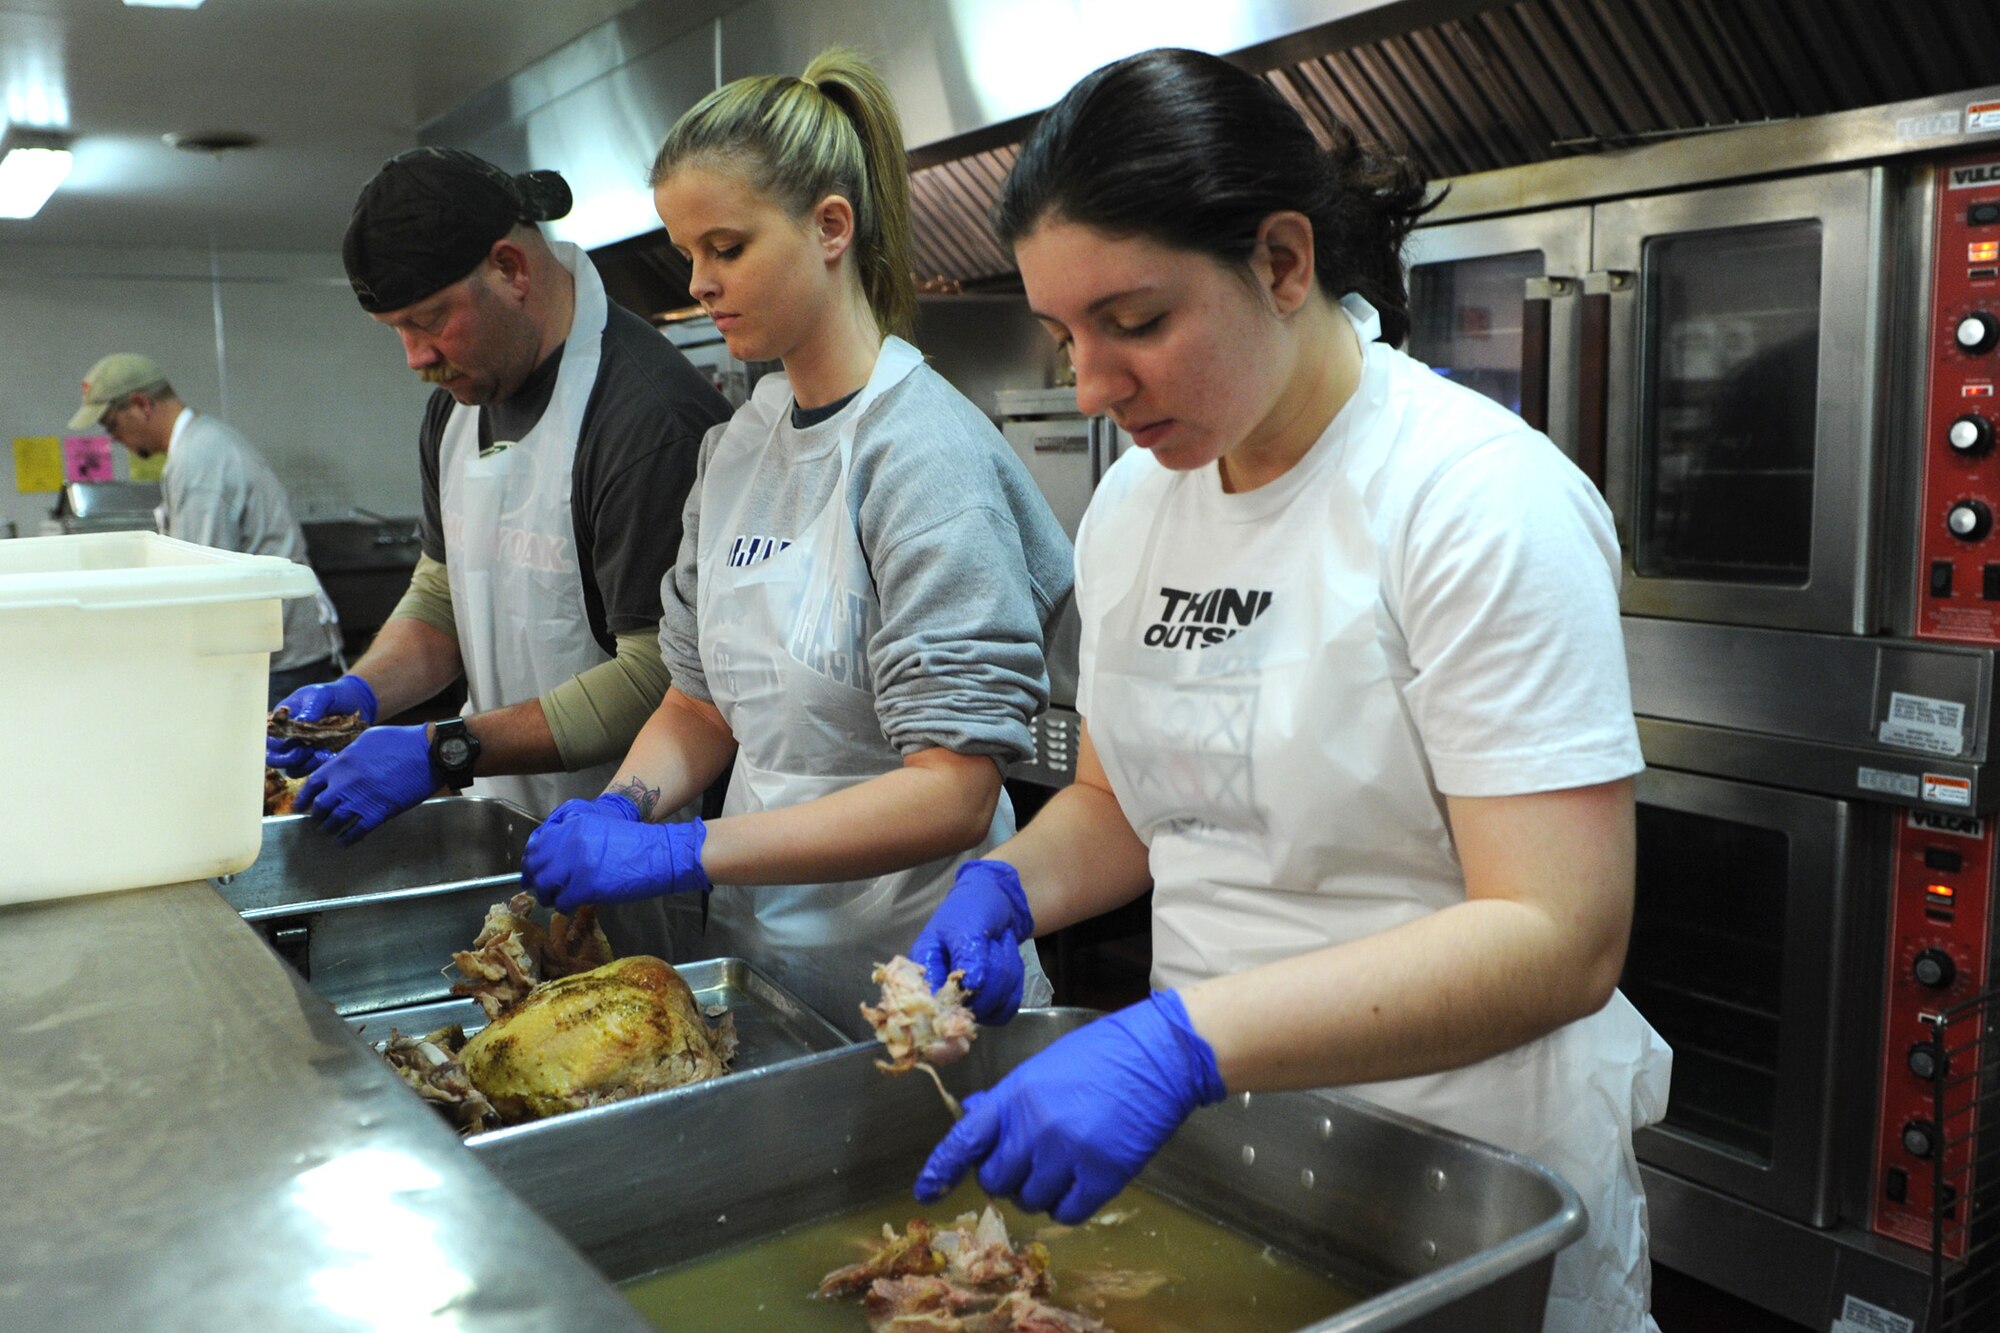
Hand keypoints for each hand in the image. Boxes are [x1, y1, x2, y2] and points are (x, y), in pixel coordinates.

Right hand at [267, 674, 378, 773]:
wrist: (354, 701)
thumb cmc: (332, 695)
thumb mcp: (321, 695)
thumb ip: (312, 707)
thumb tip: (303, 720)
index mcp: (282, 721)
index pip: (269, 737)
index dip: (277, 743)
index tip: (296, 739)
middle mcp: (287, 737)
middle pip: (273, 758)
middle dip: (287, 759)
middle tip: (305, 750)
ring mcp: (300, 749)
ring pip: (290, 767)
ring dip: (302, 764)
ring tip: (320, 753)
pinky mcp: (314, 758)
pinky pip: (307, 770)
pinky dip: (314, 767)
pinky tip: (327, 756)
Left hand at [295, 723, 435, 844]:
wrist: (427, 753)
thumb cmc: (400, 741)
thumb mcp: (367, 739)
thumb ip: (349, 755)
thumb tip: (341, 765)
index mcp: (340, 764)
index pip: (312, 785)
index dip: (304, 798)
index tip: (300, 806)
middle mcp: (345, 784)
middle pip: (321, 807)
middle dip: (317, 816)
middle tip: (317, 820)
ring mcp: (360, 801)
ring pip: (335, 822)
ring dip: (329, 829)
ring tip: (328, 832)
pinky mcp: (378, 814)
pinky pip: (356, 832)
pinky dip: (348, 839)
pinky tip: (344, 842)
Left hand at [521, 798, 708, 910]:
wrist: (659, 854)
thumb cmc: (634, 842)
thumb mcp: (599, 826)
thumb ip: (572, 835)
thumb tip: (549, 856)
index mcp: (573, 824)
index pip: (537, 843)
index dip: (530, 860)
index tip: (530, 870)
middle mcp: (570, 842)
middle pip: (537, 864)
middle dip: (534, 879)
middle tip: (538, 890)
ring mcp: (576, 864)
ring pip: (545, 884)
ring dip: (547, 895)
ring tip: (553, 899)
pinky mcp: (585, 886)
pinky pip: (562, 901)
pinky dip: (563, 906)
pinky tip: (569, 906)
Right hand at [910, 860, 1034, 1023]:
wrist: (997, 901)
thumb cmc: (972, 906)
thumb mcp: (968, 924)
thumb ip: (968, 953)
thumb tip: (971, 986)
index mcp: (924, 966)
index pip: (932, 1001)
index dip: (956, 998)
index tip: (977, 979)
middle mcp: (940, 989)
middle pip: (969, 1006)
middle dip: (992, 975)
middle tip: (992, 943)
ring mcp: (965, 1000)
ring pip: (992, 1008)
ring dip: (1007, 975)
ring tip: (999, 947)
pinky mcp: (986, 1004)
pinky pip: (1005, 1010)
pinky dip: (1014, 986)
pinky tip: (1008, 962)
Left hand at [914, 990, 1224, 1223]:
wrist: (1158, 1055)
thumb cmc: (1101, 1054)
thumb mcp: (1042, 1067)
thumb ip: (1007, 1098)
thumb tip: (974, 1114)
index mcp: (1015, 1095)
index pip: (964, 1140)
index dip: (940, 1170)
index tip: (924, 1192)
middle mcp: (1035, 1127)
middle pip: (994, 1180)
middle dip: (1004, 1177)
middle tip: (1025, 1162)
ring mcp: (1068, 1153)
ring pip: (1029, 1200)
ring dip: (1037, 1192)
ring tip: (1059, 1167)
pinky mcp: (1102, 1176)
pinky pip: (1066, 1214)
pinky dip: (1067, 1205)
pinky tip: (1079, 1184)